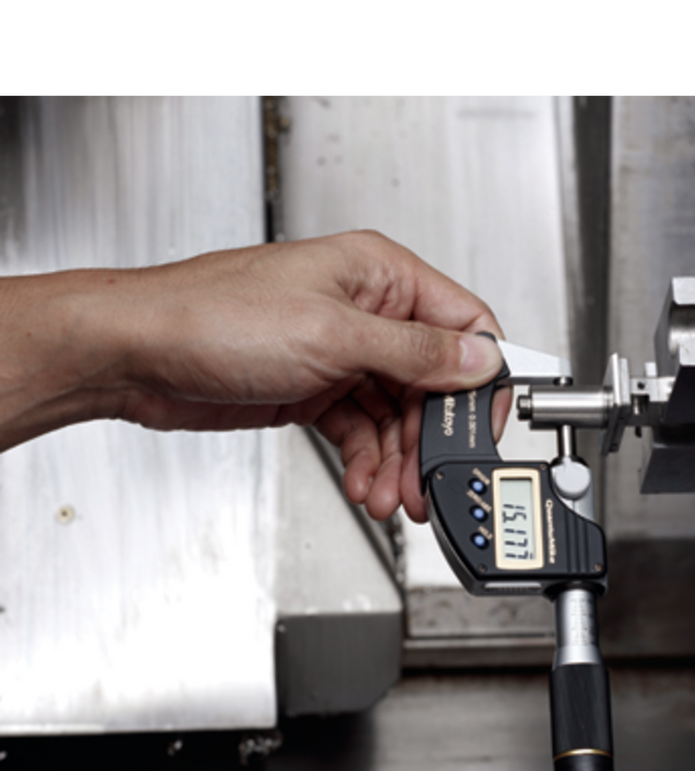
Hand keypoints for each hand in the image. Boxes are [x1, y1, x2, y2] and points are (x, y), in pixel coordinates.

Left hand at [0, 232, 509, 521]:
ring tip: (389, 495)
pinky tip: (364, 484)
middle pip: (433, 385)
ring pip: (398, 418)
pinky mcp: (318, 389)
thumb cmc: (212, 316)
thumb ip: (415, 353)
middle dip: (431, 439)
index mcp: (380, 275)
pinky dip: (368, 463)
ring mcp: (343, 354)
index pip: (466, 325)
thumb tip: (479, 361)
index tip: (483, 428)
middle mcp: (368, 312)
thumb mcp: (333, 335)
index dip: (482, 380)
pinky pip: (363, 433)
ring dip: (397, 462)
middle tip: (428, 482)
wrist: (135, 355)